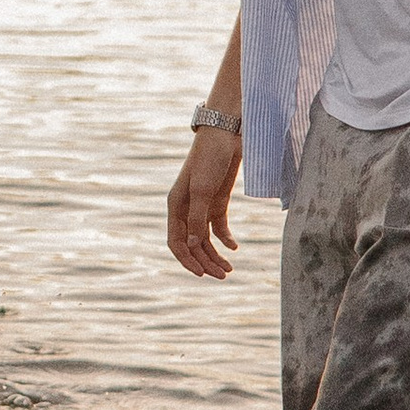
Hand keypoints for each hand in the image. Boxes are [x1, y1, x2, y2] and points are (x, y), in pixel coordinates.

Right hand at [168, 128, 240, 280]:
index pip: (176, 241)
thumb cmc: (210, 158)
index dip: (187, 260)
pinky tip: (234, 247)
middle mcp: (186, 208)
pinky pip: (218, 226)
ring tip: (229, 269)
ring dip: (215, 254)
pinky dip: (225, 238)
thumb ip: (199, 218)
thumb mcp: (204, 189)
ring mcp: (202, 205)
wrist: (226, 134)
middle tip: (224, 275)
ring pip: (205, 238)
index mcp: (176, 206)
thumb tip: (194, 245)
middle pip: (193, 243)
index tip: (202, 275)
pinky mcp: (217, 200)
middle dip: (206, 261)